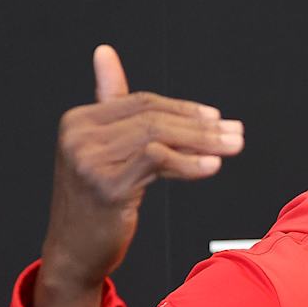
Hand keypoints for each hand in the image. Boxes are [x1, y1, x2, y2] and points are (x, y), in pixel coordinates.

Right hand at [33, 44, 243, 306]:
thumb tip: (105, 52)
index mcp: (78, 121)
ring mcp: (89, 161)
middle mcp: (78, 136)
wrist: (73, 254)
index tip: (216, 118)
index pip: (141, 102)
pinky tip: (211, 167)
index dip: (183, 108)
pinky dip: (188, 163)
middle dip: (200, 125)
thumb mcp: (103, 151)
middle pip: (153, 117)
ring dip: (202, 142)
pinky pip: (156, 161)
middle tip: (234, 133)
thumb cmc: (94, 204)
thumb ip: (111, 104)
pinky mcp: (105, 186)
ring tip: (231, 147)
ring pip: (158, 136)